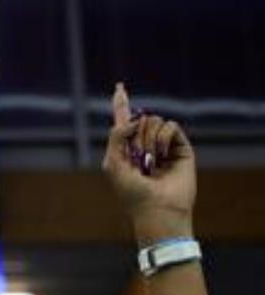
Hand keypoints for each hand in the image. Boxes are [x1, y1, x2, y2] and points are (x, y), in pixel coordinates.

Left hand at [101, 83, 196, 242]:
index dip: (121, 104)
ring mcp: (163, 144)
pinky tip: (163, 155)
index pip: (123, 120)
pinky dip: (164, 138)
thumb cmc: (131, 191)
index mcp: (125, 147)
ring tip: (152, 161)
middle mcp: (145, 143)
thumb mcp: (113, 163)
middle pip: (140, 119)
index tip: (120, 86)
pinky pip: (171, 126)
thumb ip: (116, 136)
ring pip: (154, 120)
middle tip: (139, 159)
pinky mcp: (180, 147)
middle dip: (136, 136)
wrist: (157, 208)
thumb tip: (133, 119)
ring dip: (149, 139)